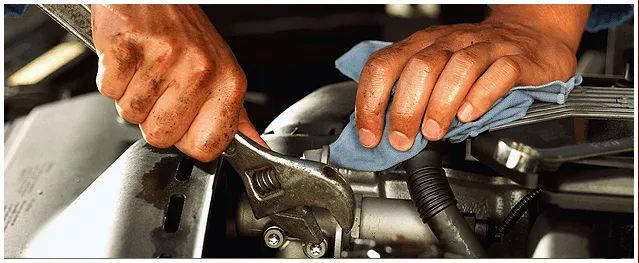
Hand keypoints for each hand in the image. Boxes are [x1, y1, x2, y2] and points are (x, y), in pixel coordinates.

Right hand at [92, 5, 266, 161]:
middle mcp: (199, 70)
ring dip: (133, 96)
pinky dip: (114, 79)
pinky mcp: (126, 48)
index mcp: (228, 82)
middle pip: (162, 136)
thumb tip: (254, 146)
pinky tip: (131, 60)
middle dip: (155, 118)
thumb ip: (235, 114)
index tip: (186, 122)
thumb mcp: (222, 71)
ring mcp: (163, 59)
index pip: (207, 147)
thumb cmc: (186, 32)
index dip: (188, 140)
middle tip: (162, 88)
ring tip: (147, 69)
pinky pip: (109, 91)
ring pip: (132, 115)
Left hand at [355, 5, 589, 150]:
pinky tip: (469, 115)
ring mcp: (485, 48)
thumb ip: (409, 94)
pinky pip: (499, 73)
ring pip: (458, 68)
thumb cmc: (476, 59)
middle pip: (420, 68)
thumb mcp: (435, 70)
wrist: (530, 35)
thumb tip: (380, 131)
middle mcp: (450, 43)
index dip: (371, 102)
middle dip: (405, 109)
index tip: (370, 134)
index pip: (384, 66)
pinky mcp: (517, 59)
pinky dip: (481, 96)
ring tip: (433, 132)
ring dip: (440, 104)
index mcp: (423, 45)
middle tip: (402, 139)